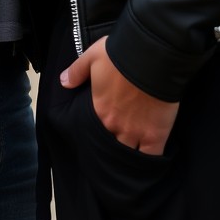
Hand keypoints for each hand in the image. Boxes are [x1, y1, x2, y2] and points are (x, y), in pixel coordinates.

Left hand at [61, 37, 178, 154]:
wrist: (151, 55)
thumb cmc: (120, 54)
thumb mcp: (92, 57)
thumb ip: (76, 71)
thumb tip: (63, 82)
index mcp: (99, 110)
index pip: (94, 132)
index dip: (98, 135)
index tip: (100, 136)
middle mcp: (115, 125)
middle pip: (111, 147)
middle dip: (112, 149)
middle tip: (115, 149)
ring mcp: (136, 132)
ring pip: (129, 155)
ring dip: (128, 157)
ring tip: (130, 161)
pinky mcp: (156, 135)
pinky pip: (151, 157)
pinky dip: (149, 161)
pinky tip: (148, 164)